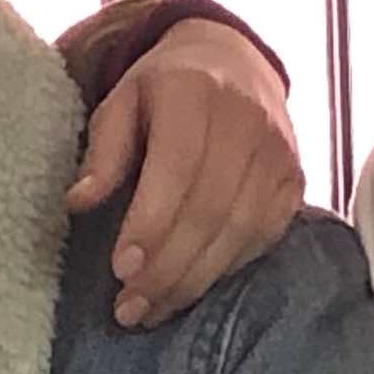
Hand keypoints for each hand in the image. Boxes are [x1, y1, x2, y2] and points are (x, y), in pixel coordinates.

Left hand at [69, 14, 304, 327]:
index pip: (178, 167)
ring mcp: (278, 152)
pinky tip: (191, 288)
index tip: (121, 270)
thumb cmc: (164, 90)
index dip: (151, 223)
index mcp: (195, 92)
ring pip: (239, 230)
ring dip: (193, 279)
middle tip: (129, 309)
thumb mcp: (121, 102)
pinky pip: (264, 236)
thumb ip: (103, 152)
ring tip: (152, 311)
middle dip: (167, 268)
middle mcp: (246, 120)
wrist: (233, 62)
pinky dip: (226, 268)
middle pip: (210, 208)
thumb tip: (79, 202)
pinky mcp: (295, 180)